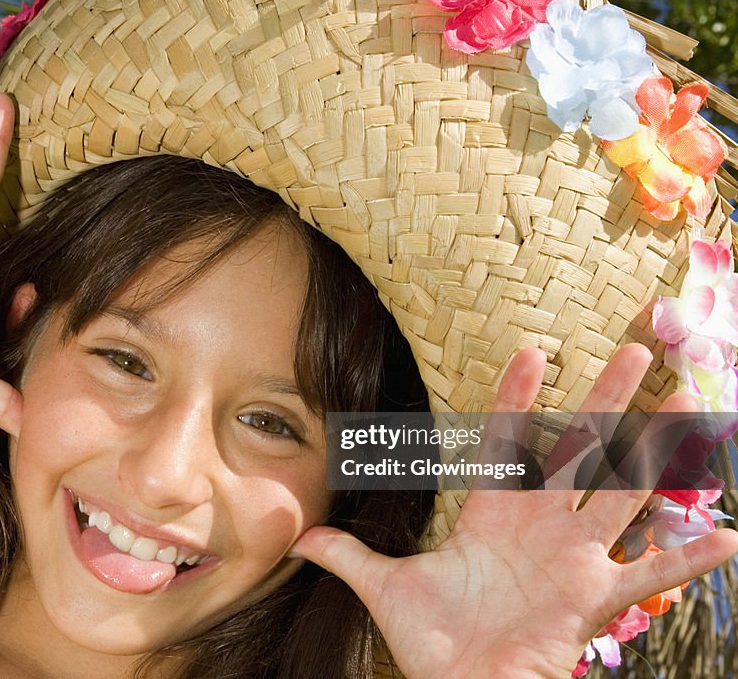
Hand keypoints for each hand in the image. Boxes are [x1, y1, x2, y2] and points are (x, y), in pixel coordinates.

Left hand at [293, 345, 737, 677]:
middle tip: (635, 350)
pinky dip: (690, 560)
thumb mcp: (384, 589)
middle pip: (578, 451)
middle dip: (605, 402)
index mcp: (493, 516)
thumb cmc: (432, 643)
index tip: (531, 353)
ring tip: (685, 409)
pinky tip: (730, 540)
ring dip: (652, 453)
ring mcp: (571, 558)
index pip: (508, 443)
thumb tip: (298, 536)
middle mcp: (540, 527)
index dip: (517, 399)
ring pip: (620, 492)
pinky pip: (650, 574)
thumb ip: (348, 556)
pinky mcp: (592, 599)